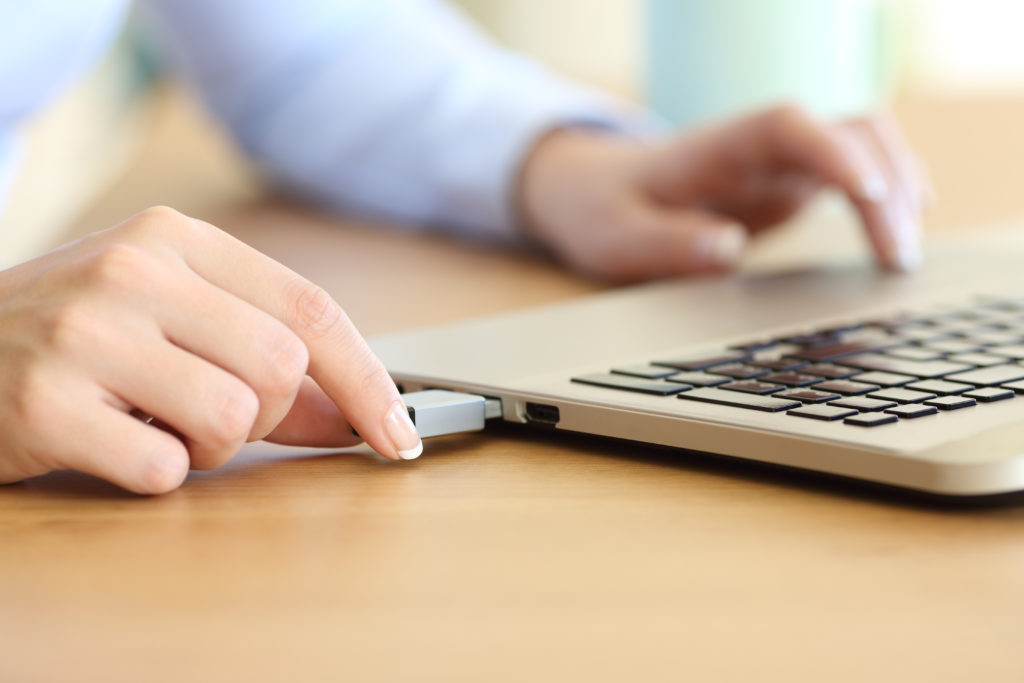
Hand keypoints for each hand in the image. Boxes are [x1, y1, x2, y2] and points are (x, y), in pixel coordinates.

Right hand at [0, 207, 421, 493]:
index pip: (313, 309)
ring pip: (234, 419)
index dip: (369, 380)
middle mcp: (134, 268)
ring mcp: (86, 332)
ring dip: (209, 446)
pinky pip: (165, 468)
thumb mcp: (171, 323)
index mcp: (177, 238)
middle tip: (210, 412)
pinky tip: (110, 441)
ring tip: (153, 421)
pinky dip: (155, 472)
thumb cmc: (76, 337)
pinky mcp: (44, 401)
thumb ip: (268, 362)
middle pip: (283, 368)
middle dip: (269, 415)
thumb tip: (361, 416)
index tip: (399, 434)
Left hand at [519, 105, 929, 280]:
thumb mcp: (617, 238)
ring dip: (897, 189)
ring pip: (865, 143)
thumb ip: (667, 243)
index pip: (786, 125)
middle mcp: (761, 141)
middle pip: (846, 130)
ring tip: (901, 259)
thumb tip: (727, 251)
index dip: (832, 151)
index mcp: (717, 144)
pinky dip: (888, 196)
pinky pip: (857, 171)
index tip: (869, 192)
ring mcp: (783, 157)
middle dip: (885, 183)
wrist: (599, 193)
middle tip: (894, 258)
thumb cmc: (606, 212)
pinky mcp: (794, 179)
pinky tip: (901, 234)